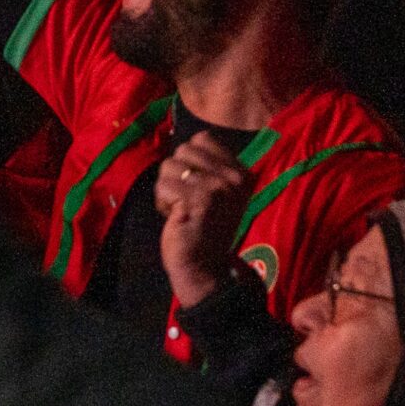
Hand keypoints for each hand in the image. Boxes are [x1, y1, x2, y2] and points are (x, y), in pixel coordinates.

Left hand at [155, 132, 251, 308]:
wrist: (206, 266)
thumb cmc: (205, 226)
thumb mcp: (218, 192)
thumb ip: (207, 166)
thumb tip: (183, 142)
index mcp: (242, 173)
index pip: (203, 139)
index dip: (189, 161)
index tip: (197, 187)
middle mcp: (233, 178)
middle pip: (183, 149)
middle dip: (175, 174)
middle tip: (188, 200)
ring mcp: (217, 188)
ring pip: (169, 165)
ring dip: (167, 189)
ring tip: (182, 209)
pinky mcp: (197, 201)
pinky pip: (162, 185)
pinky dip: (162, 202)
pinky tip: (176, 217)